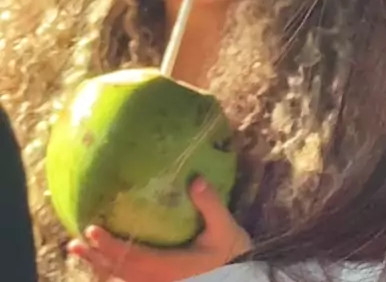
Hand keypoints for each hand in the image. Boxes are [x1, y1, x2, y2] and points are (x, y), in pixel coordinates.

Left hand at [67, 178, 251, 281]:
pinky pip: (133, 281)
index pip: (132, 258)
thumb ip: (210, 205)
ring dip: (101, 266)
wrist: (245, 280)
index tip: (91, 231)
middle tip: (74, 244)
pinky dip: (115, 271)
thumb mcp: (225, 229)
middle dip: (96, 258)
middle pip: (120, 272)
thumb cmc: (234, 256)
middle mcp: (159, 281)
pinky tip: (108, 262)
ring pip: (124, 279)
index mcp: (170, 269)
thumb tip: (195, 179)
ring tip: (81, 252)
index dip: (110, 246)